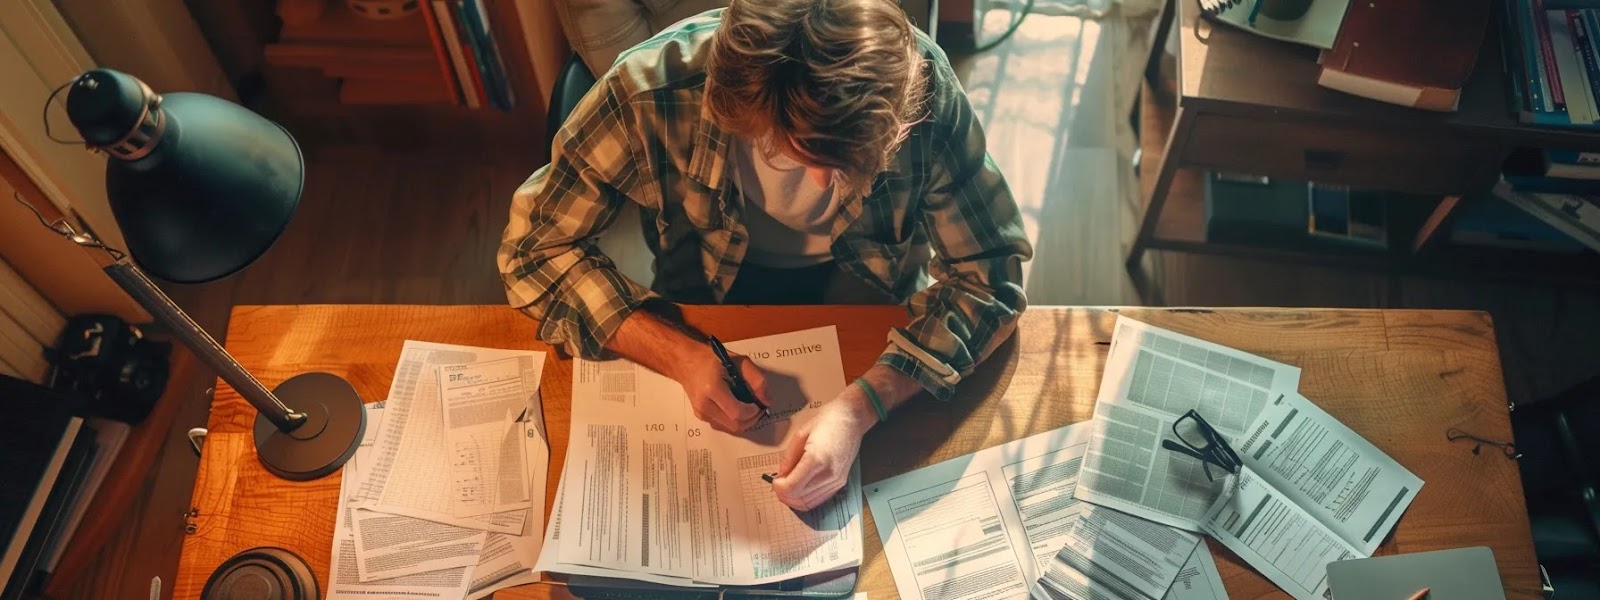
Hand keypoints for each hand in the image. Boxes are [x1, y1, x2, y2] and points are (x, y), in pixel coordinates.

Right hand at [675, 351, 767, 433]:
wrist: (686, 362)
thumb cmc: (713, 358)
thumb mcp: (739, 361)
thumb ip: (757, 379)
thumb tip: (767, 401)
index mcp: (712, 389)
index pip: (738, 413)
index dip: (754, 412)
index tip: (760, 403)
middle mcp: (704, 405)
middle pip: (735, 425)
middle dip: (752, 420)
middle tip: (759, 408)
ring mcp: (701, 413)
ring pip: (730, 429)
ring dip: (744, 422)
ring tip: (750, 408)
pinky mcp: (701, 417)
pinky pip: (723, 426)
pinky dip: (734, 421)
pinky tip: (738, 409)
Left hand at [772, 389, 876, 510]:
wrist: (852, 419)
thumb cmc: (828, 421)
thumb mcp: (801, 434)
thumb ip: (788, 458)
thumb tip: (780, 475)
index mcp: (816, 459)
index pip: (792, 487)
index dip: (779, 487)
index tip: (775, 480)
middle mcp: (828, 474)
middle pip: (799, 498)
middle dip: (784, 494)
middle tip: (779, 484)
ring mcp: (836, 480)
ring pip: (809, 503)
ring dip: (794, 499)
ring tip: (788, 486)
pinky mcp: (840, 482)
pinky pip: (820, 500)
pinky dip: (806, 499)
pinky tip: (800, 489)